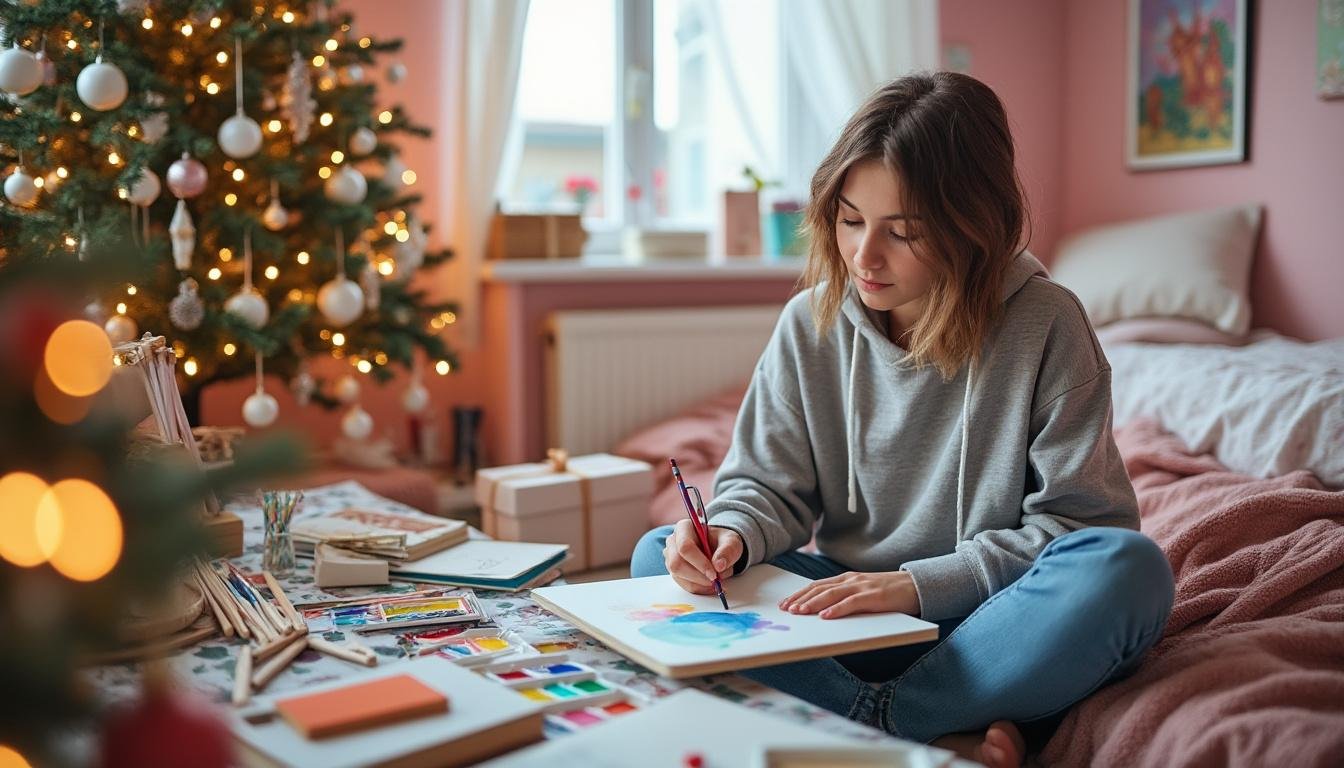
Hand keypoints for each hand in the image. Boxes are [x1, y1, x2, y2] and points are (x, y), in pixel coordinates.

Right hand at [663, 520, 742, 595]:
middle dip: (698, 576)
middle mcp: (673, 542)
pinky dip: (699, 588)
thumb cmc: (723, 541)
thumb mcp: (731, 541)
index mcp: (684, 527)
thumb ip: (727, 551)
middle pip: (677, 563)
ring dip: (700, 583)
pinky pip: (683, 584)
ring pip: (678, 576)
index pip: (685, 547)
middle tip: (716, 581)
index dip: (699, 563)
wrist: (719, 548)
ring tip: (717, 581)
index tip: (714, 573)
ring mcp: (671, 557)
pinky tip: (710, 586)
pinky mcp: (675, 571)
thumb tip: (719, 566)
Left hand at [778, 571, 919, 618]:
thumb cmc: (888, 592)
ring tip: (800, 612)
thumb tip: (823, 611)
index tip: (785, 603)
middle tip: (786, 609)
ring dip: (814, 604)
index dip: (800, 593)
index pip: (817, 585)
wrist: (916, 585)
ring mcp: (862, 587)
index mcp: (846, 579)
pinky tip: (826, 616)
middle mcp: (851, 580)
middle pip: (820, 588)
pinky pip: (852, 603)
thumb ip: (845, 597)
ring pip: (832, 594)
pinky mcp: (874, 596)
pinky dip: (837, 609)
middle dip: (801, 598)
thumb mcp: (863, 592)